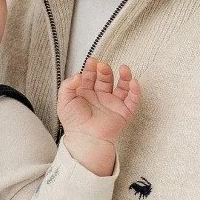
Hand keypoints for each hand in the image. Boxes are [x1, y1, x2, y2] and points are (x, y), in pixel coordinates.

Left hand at [57, 59, 140, 175]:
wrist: (85, 138)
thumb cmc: (74, 123)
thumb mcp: (64, 101)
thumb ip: (67, 86)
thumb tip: (78, 74)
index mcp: (86, 94)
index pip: (91, 77)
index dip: (91, 68)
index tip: (91, 61)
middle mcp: (100, 97)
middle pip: (106, 79)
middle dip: (105, 71)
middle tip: (102, 66)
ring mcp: (113, 104)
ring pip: (122, 87)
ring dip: (124, 76)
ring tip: (124, 68)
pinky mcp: (124, 112)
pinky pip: (133, 100)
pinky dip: (135, 91)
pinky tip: (133, 82)